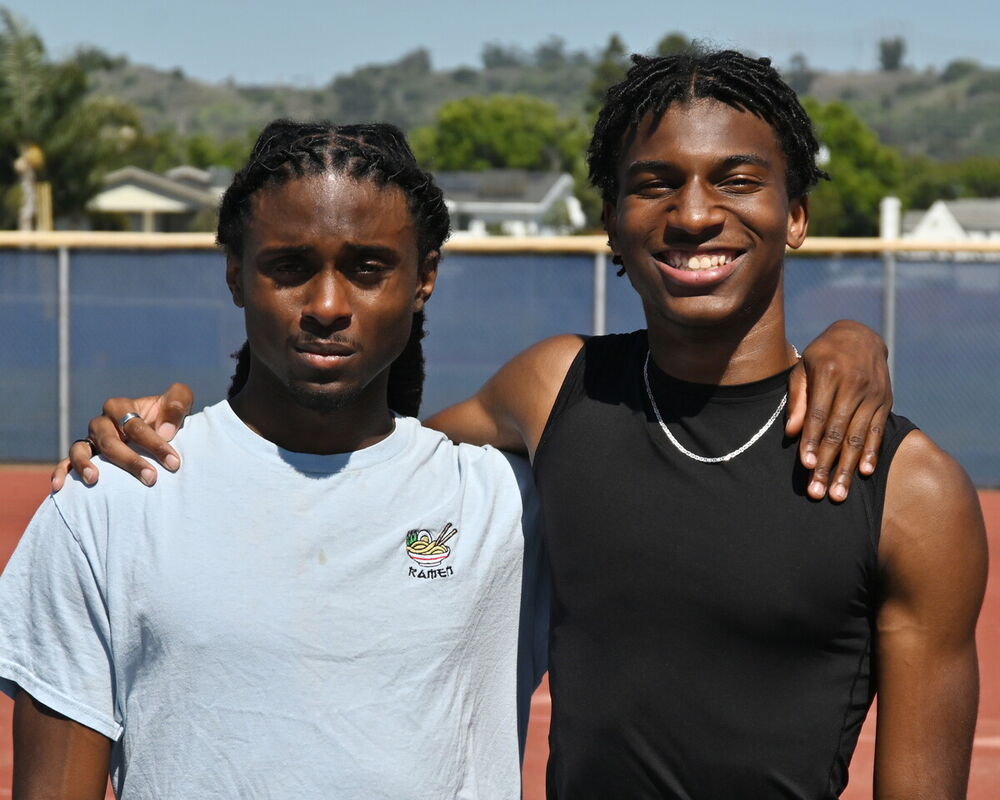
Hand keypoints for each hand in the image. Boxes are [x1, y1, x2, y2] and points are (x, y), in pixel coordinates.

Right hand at [51, 384, 193, 490]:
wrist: (158, 428)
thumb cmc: (168, 416)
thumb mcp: (178, 402)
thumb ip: (176, 406)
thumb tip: (164, 431)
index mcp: (121, 406)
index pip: (135, 425)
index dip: (155, 443)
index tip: (174, 462)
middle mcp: (101, 422)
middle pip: (110, 441)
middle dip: (131, 460)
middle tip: (151, 478)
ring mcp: (89, 440)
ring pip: (81, 450)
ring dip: (85, 464)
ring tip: (94, 479)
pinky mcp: (83, 456)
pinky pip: (65, 463)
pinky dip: (61, 472)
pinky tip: (59, 487)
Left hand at [784, 321, 891, 501]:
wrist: (860, 335)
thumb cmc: (822, 355)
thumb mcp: (803, 369)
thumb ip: (798, 399)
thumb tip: (791, 432)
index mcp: (830, 373)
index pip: (819, 415)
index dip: (812, 441)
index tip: (807, 466)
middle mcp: (854, 384)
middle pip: (838, 432)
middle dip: (828, 464)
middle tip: (818, 491)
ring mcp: (873, 394)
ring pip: (858, 437)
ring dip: (847, 467)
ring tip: (839, 493)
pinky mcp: (885, 401)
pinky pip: (877, 431)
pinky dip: (871, 453)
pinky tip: (863, 472)